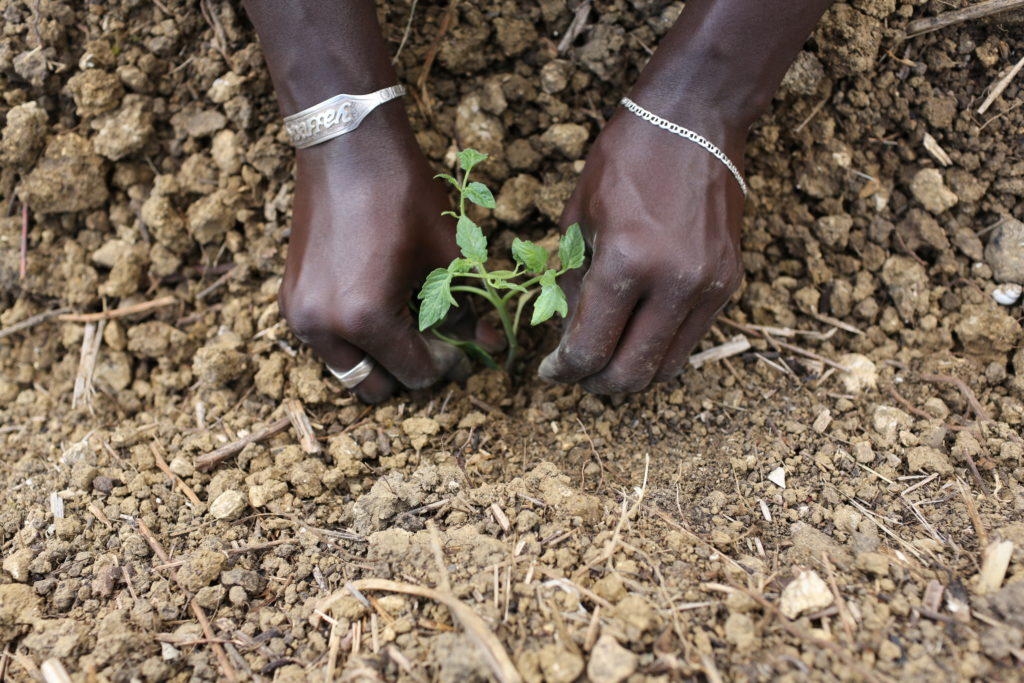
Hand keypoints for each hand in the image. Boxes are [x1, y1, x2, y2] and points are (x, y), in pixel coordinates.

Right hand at [278, 111, 493, 402]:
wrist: (347, 145)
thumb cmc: (402, 194)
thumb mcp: (445, 256)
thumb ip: (467, 311)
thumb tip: (492, 345)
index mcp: (365, 318)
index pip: (414, 373)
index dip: (446, 365)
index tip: (463, 346)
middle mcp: (323, 326)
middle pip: (373, 386)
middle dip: (407, 370)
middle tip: (434, 342)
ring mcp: (299, 314)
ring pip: (345, 368)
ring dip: (377, 358)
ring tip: (408, 323)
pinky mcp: (289, 297)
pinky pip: (325, 342)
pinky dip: (352, 338)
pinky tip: (379, 304)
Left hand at [538, 105, 745, 393]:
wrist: (696, 119)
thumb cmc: (626, 158)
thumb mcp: (579, 218)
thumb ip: (572, 285)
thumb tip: (566, 338)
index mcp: (627, 262)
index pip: (590, 350)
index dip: (563, 371)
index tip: (549, 371)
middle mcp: (675, 283)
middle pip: (631, 374)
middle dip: (595, 383)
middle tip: (575, 373)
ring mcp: (709, 286)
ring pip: (667, 368)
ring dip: (631, 374)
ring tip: (605, 358)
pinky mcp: (729, 282)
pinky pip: (690, 339)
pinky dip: (659, 349)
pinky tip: (636, 333)